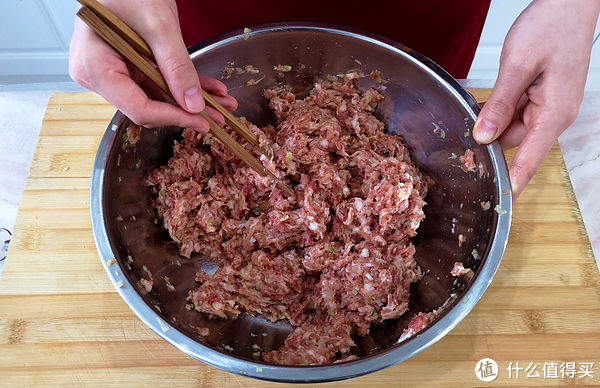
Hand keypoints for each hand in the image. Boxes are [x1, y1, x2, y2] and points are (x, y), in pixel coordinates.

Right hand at [69, 0, 236, 131]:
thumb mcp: (158, 25)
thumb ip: (176, 66)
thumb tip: (193, 104)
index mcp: (95, 67)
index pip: (138, 107)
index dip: (173, 117)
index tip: (203, 120)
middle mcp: (97, 75)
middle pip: (147, 106)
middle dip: (187, 111)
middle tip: (220, 115)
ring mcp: (111, 71)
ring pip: (156, 97)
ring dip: (190, 101)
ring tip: (221, 102)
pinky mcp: (125, 67)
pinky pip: (156, 82)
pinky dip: (182, 85)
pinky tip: (208, 89)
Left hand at [473, 0, 599, 197]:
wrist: (568, 4)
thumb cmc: (552, 27)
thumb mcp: (518, 65)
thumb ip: (500, 103)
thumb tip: (484, 135)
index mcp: (555, 113)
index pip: (531, 158)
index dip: (513, 180)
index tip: (501, 201)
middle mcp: (553, 114)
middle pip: (514, 143)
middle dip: (489, 141)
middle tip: (460, 140)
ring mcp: (547, 106)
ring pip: (511, 128)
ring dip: (492, 122)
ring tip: (473, 110)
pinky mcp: (540, 97)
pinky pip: (514, 113)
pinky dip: (498, 110)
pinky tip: (484, 103)